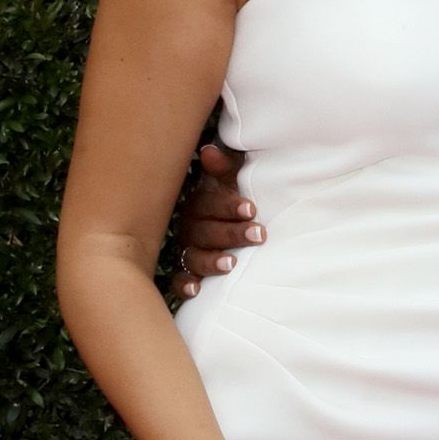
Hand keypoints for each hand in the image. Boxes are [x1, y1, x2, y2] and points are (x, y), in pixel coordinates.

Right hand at [174, 141, 259, 300]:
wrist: (230, 224)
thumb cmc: (233, 200)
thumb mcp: (232, 180)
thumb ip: (224, 168)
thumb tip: (209, 150)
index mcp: (200, 203)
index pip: (209, 203)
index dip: (228, 206)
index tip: (251, 209)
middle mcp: (190, 227)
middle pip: (205, 231)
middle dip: (231, 234)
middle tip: (258, 234)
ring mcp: (187, 250)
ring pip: (194, 256)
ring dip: (212, 260)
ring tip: (231, 264)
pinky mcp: (187, 272)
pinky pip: (180, 280)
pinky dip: (185, 284)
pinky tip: (195, 289)